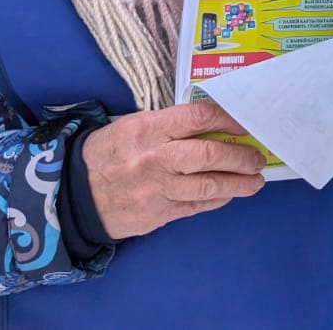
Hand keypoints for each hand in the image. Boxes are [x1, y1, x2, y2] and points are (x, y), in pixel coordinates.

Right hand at [81, 101, 265, 239]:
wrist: (74, 193)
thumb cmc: (111, 152)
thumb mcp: (135, 126)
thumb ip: (172, 125)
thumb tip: (215, 125)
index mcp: (151, 129)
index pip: (199, 118)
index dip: (229, 119)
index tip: (247, 124)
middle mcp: (157, 158)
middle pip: (210, 155)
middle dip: (241, 156)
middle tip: (258, 158)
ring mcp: (158, 189)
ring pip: (209, 186)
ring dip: (239, 183)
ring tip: (255, 181)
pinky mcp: (158, 214)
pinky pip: (196, 206)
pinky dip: (217, 199)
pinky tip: (229, 193)